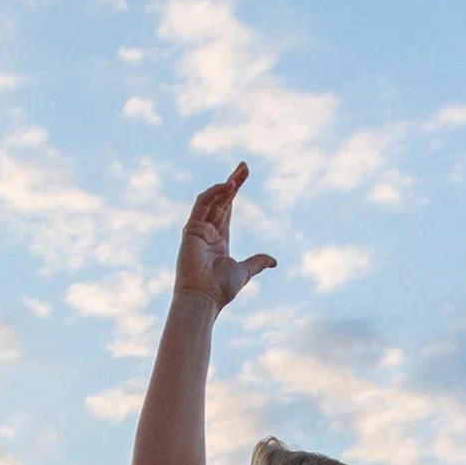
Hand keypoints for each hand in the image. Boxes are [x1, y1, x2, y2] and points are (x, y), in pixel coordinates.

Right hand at [173, 163, 276, 312]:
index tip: (243, 175)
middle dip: (233, 182)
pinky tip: (229, 186)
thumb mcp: (244, 271)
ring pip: (211, 199)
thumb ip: (257, 262)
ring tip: (241, 173)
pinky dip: (214, 193)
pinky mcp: (191, 228)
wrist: (203, 298)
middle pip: (221, 200)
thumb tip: (274, 260)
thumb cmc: (220, 289)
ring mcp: (197, 229)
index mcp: (218, 240)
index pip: (227, 209)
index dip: (234, 191)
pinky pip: (202, 204)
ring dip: (225, 185)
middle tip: (245, 166)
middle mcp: (207, 232)